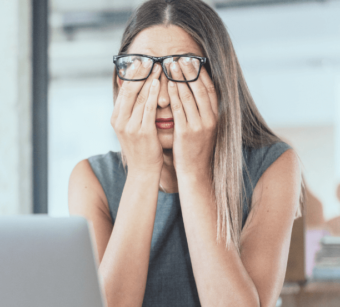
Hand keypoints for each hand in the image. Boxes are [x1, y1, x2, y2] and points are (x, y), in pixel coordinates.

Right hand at [110, 64, 163, 175]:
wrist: (143, 169)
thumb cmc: (141, 147)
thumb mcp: (130, 127)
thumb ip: (131, 110)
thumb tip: (135, 90)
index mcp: (115, 118)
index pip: (123, 91)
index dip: (132, 74)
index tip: (140, 61)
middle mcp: (120, 121)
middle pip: (130, 91)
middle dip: (140, 73)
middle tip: (149, 58)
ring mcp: (130, 127)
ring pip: (140, 97)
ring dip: (150, 80)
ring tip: (158, 66)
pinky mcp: (143, 132)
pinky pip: (149, 108)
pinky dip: (154, 94)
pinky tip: (159, 83)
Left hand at [167, 58, 217, 177]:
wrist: (195, 172)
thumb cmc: (195, 149)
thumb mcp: (203, 129)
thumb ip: (200, 112)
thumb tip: (195, 94)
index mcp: (215, 116)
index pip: (210, 89)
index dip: (201, 73)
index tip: (192, 60)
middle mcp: (210, 119)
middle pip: (200, 89)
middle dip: (189, 71)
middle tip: (179, 57)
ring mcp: (199, 125)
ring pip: (189, 96)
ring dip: (179, 78)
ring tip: (170, 65)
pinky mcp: (186, 132)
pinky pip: (179, 109)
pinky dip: (174, 95)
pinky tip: (168, 84)